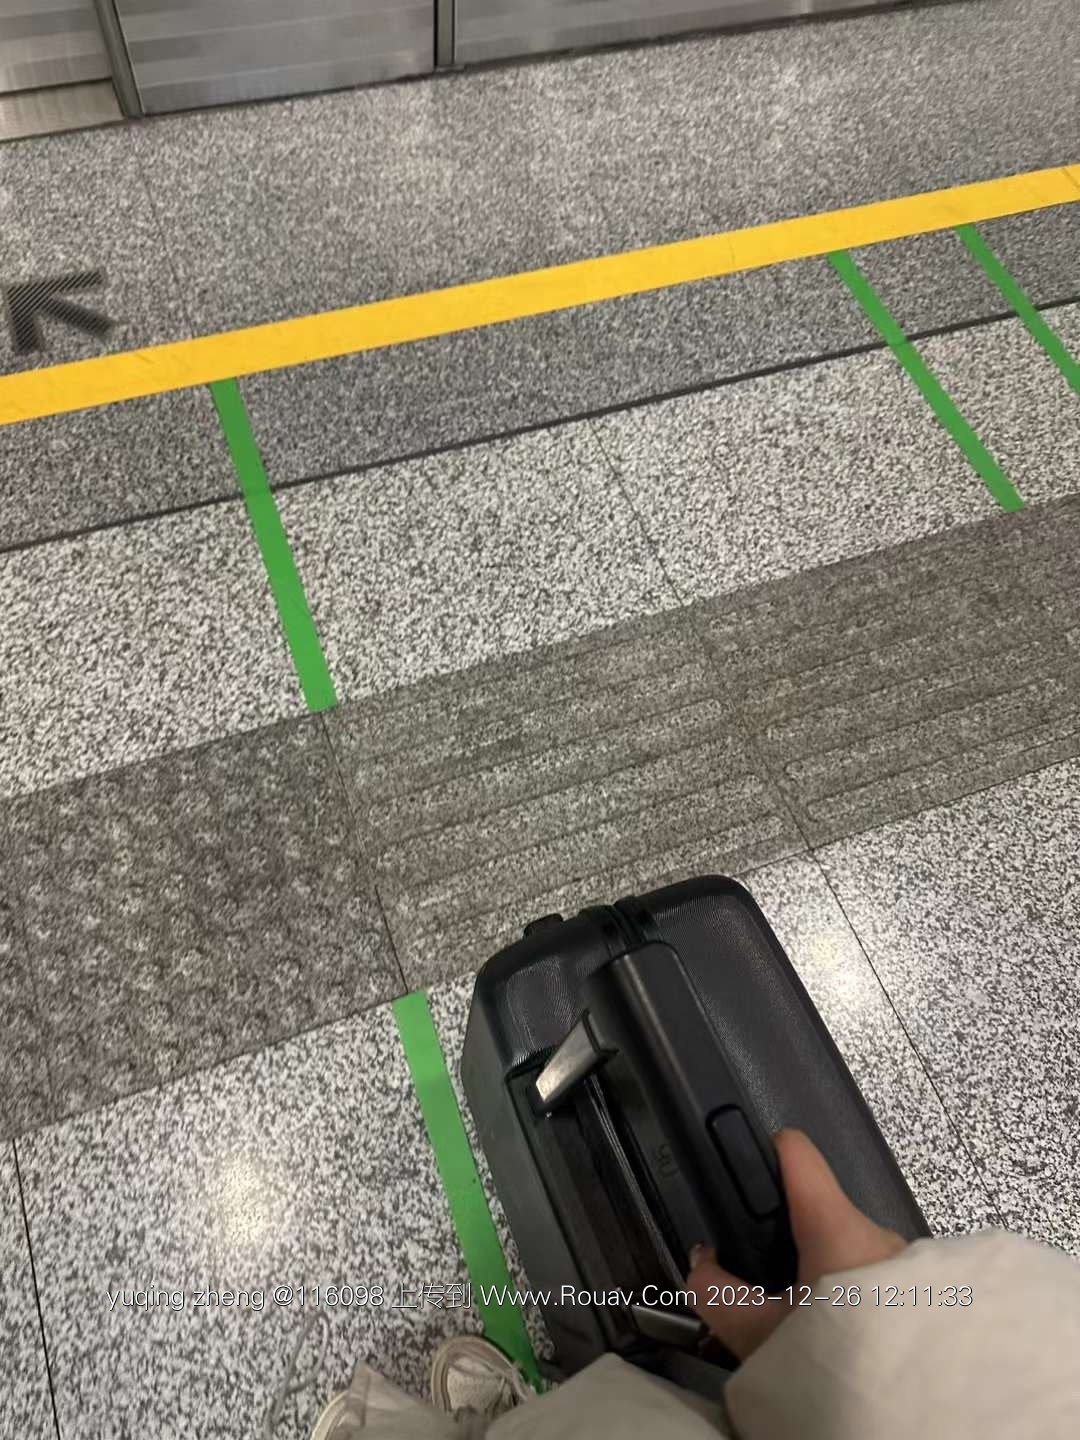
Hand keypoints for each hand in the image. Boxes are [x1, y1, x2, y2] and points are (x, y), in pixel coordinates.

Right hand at [687, 1128, 906, 1359]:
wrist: (915, 1422)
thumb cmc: (840, 1363)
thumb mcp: (759, 1337)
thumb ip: (717, 1293)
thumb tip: (700, 1263)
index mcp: (836, 1225)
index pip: (796, 1151)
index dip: (764, 1153)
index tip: (746, 1172)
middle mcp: (878, 1234)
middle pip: (818, 1214)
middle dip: (790, 1243)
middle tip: (766, 1286)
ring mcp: (908, 1265)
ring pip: (848, 1252)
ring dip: (825, 1278)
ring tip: (804, 1324)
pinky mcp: (928, 1297)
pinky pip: (878, 1281)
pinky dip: (855, 1300)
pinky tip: (841, 1340)